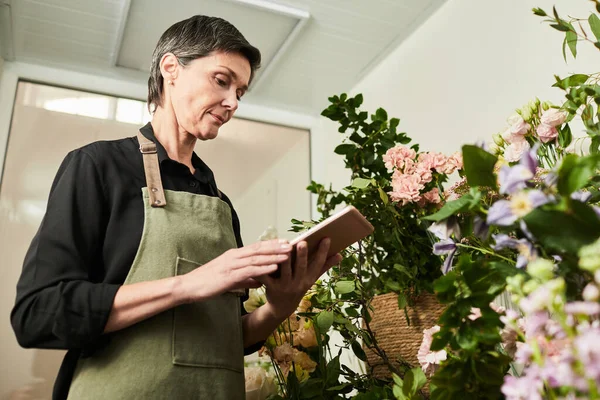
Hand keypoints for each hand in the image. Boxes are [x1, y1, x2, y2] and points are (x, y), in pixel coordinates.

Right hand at [177, 239, 292, 303]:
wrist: (188, 287)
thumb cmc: (207, 283)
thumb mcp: (230, 279)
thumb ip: (245, 278)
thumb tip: (259, 281)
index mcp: (234, 255)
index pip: (256, 247)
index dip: (271, 244)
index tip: (285, 242)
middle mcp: (234, 257)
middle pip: (259, 249)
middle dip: (276, 247)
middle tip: (292, 244)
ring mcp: (231, 265)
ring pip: (256, 259)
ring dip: (273, 256)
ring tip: (287, 254)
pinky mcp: (228, 276)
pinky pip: (249, 271)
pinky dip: (262, 268)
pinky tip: (273, 268)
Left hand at [257, 238, 342, 318]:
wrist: (282, 307)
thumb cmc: (298, 287)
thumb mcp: (312, 278)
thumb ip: (325, 266)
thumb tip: (340, 255)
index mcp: (310, 279)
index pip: (318, 264)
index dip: (323, 252)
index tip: (326, 238)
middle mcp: (299, 283)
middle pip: (301, 267)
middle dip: (302, 255)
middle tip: (303, 242)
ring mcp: (285, 286)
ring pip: (285, 271)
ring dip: (285, 259)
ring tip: (285, 246)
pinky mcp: (272, 288)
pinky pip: (268, 277)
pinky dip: (265, 269)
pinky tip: (264, 259)